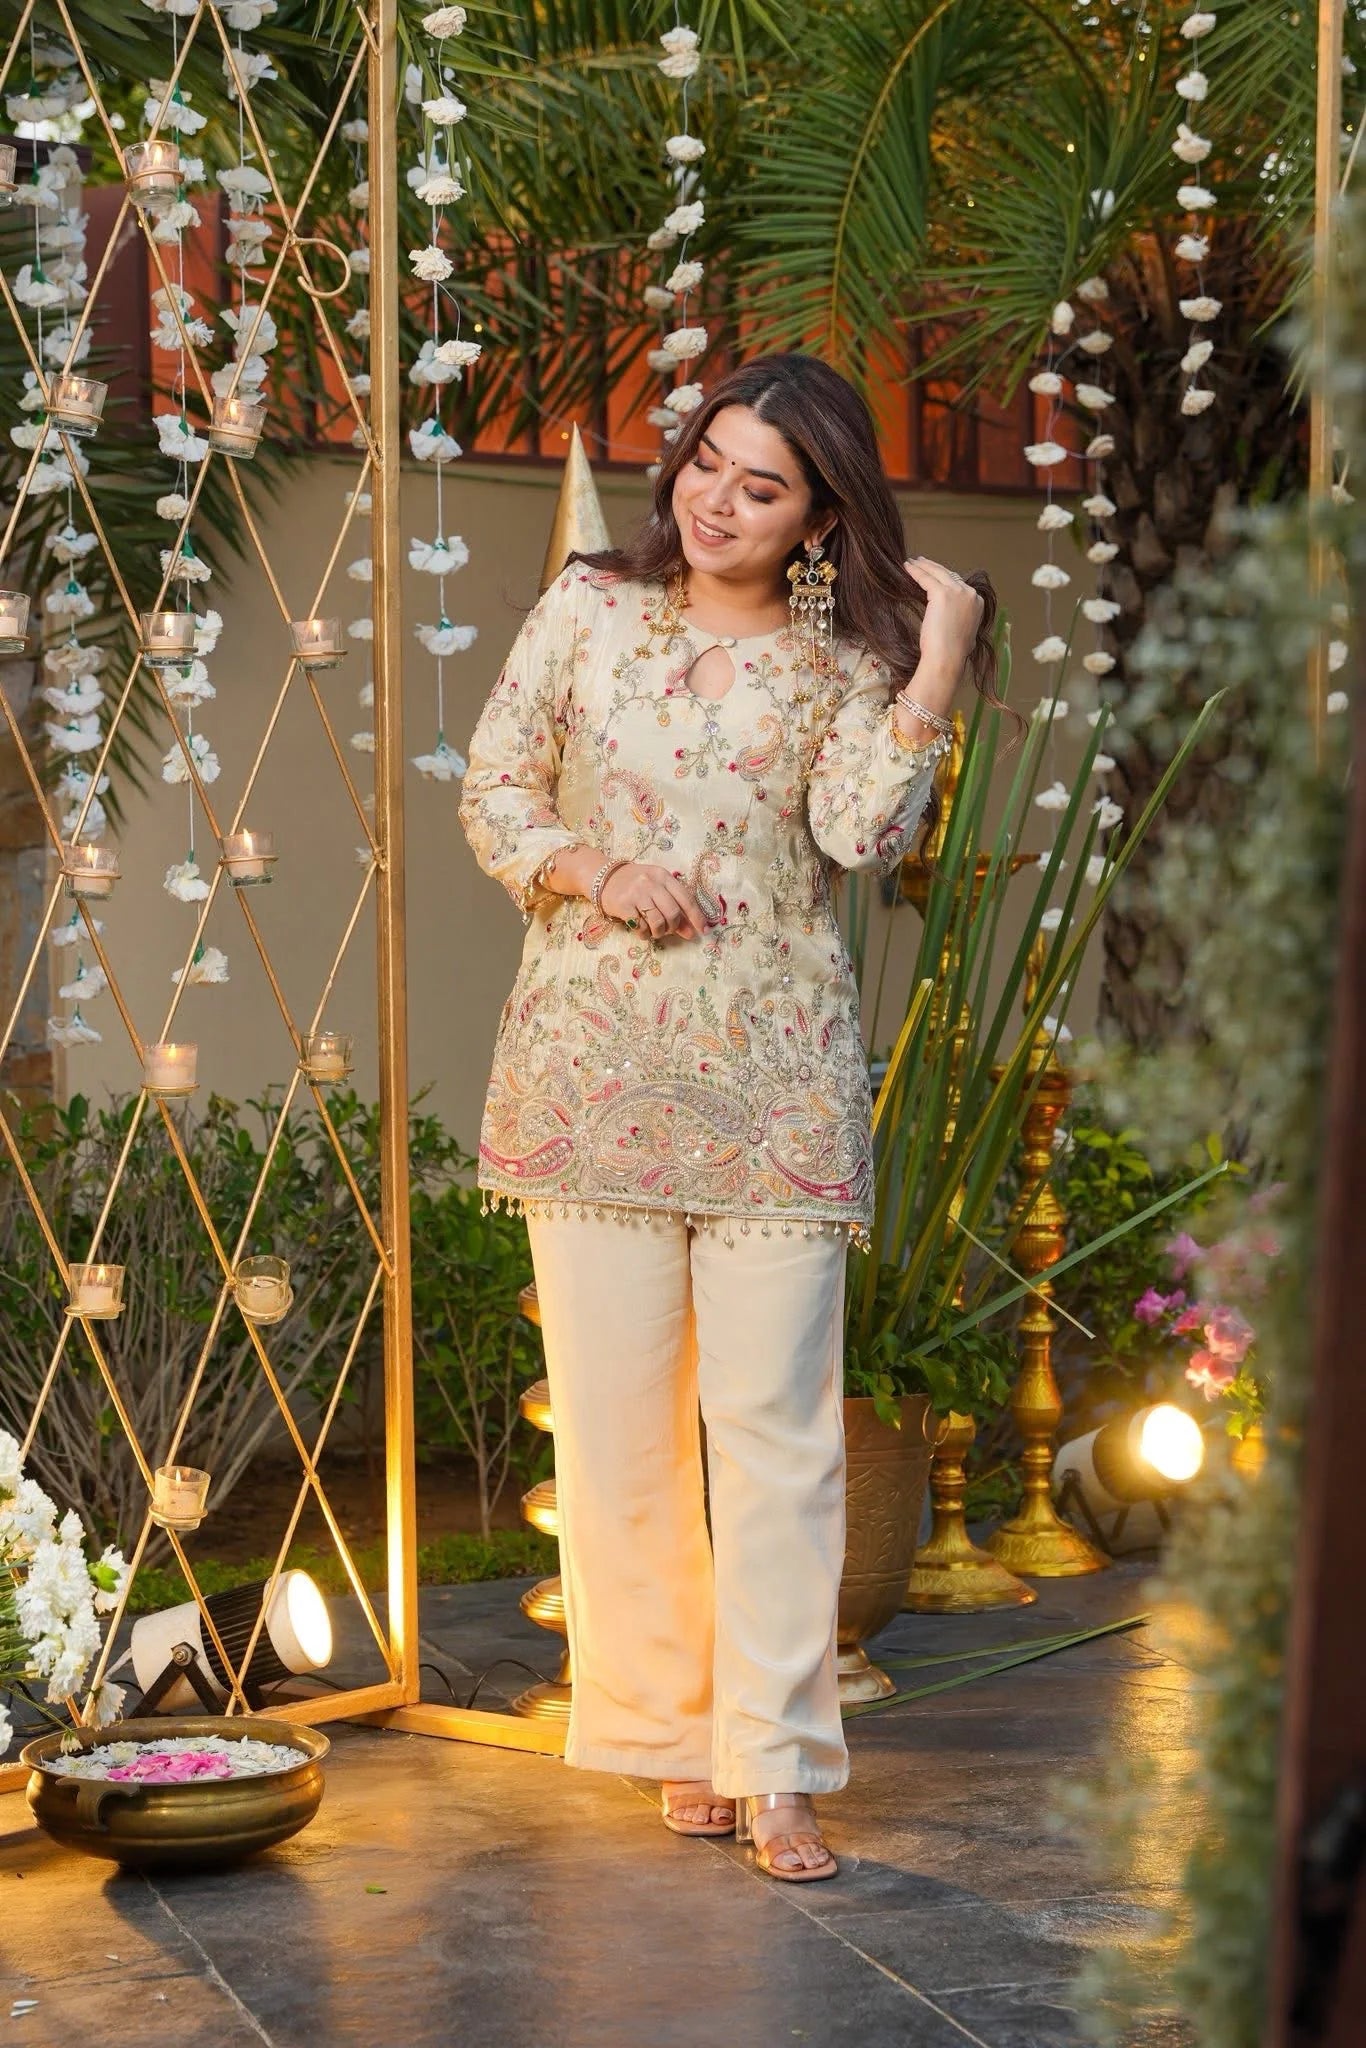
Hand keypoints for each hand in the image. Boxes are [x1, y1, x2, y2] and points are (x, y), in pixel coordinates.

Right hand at [600, 861, 709, 939]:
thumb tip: (691, 931)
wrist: (603, 878)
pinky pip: (641, 927)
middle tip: (669, 930)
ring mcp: (637, 893)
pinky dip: (644, 933)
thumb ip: (674, 906)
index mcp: (663, 876)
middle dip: (674, 927)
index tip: (702, 930)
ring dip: (659, 932)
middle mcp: (651, 883)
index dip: (696, 916)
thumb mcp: (656, 888)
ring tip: (654, 931)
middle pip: (673, 912)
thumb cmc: (635, 884)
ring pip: (658, 922)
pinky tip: (641, 930)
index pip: (686, 898)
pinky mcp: (624, 905)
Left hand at [903, 556, 984, 711]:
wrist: (947, 659)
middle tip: (921, 561)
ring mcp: (958, 592)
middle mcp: (971, 594)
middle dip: (934, 567)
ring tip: (912, 562)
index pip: (959, 584)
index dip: (945, 578)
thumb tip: (949, 618)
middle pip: (949, 575)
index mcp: (978, 602)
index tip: (934, 574)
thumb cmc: (951, 653)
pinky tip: (907, 568)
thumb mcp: (962, 632)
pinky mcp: (943, 594)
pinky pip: (926, 578)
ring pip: (938, 573)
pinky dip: (916, 571)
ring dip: (923, 566)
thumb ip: (959, 619)